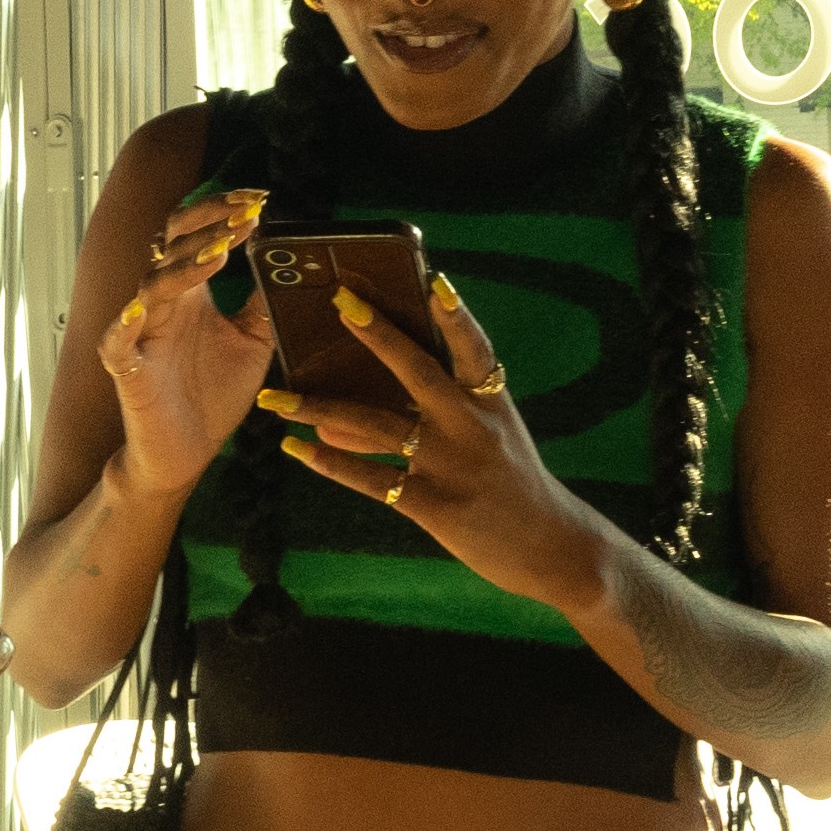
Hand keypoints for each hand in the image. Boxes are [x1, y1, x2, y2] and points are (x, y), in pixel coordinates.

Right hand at [101, 189, 277, 504]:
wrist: (184, 454)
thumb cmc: (212, 395)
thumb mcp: (253, 342)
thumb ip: (264, 302)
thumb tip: (291, 262)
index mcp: (191, 290)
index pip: (198, 232)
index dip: (223, 211)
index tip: (260, 201)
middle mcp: (163, 303)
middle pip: (171, 243)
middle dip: (208, 225)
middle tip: (246, 215)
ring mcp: (142, 333)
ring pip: (152, 285)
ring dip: (185, 266)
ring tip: (219, 252)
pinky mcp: (128, 370)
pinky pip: (118, 342)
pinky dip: (125, 325)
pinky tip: (139, 310)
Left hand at [262, 274, 604, 607]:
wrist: (555, 549)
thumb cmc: (516, 486)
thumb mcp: (496, 436)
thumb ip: (450, 413)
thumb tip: (383, 396)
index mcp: (491, 403)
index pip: (475, 349)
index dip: (456, 314)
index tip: (434, 280)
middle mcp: (471, 427)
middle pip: (416, 372)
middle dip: (377, 335)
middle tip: (339, 302)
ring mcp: (451, 466)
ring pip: (375, 427)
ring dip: (319, 409)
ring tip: (275, 398)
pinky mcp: (435, 506)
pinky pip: (372, 479)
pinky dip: (330, 462)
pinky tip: (297, 449)